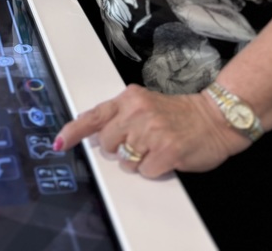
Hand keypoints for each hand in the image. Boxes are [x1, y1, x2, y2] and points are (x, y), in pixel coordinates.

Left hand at [54, 84, 249, 177]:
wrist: (213, 119)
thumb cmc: (177, 114)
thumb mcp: (143, 104)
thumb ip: (118, 115)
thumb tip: (92, 131)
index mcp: (129, 99)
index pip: (94, 116)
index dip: (73, 132)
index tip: (59, 143)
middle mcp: (137, 113)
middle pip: (108, 144)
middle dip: (120, 149)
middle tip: (140, 141)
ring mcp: (152, 132)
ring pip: (126, 162)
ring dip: (139, 161)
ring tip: (156, 146)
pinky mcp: (166, 152)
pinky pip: (145, 172)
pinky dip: (154, 169)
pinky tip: (166, 156)